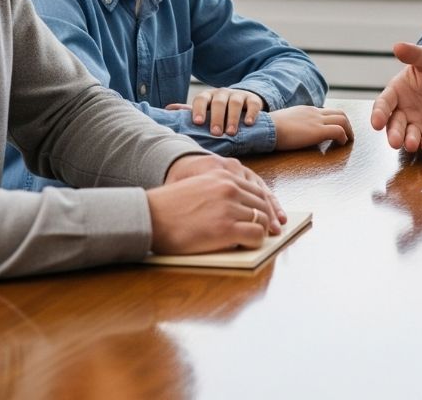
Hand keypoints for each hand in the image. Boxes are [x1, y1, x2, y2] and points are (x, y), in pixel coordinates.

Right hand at [150, 153, 284, 252]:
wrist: (150, 217)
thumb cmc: (169, 208)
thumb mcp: (199, 188)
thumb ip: (219, 193)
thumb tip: (239, 208)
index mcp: (224, 176)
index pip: (256, 190)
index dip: (266, 205)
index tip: (272, 216)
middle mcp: (230, 188)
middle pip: (262, 204)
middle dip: (268, 219)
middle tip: (272, 231)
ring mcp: (230, 208)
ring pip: (262, 220)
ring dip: (262, 231)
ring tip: (258, 240)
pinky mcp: (226, 228)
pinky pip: (255, 235)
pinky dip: (255, 242)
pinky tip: (249, 245)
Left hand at [167, 88, 265, 135]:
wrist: (242, 101)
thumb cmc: (217, 110)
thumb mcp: (204, 109)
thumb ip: (188, 111)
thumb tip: (167, 110)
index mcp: (208, 96)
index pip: (201, 99)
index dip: (199, 110)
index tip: (198, 123)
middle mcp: (222, 93)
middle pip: (219, 102)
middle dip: (217, 117)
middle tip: (216, 133)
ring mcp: (238, 95)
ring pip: (235, 102)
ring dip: (232, 117)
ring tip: (231, 132)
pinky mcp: (253, 99)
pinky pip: (252, 104)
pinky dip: (251, 113)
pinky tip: (248, 123)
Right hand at [270, 106, 353, 150]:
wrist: (266, 128)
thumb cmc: (270, 128)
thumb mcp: (285, 121)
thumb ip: (294, 123)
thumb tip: (293, 131)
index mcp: (307, 110)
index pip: (327, 112)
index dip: (334, 120)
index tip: (336, 129)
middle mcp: (315, 112)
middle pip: (339, 113)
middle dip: (347, 124)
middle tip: (347, 135)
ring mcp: (317, 120)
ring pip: (343, 119)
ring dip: (348, 130)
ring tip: (347, 141)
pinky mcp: (318, 131)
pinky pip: (338, 131)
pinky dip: (343, 137)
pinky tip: (340, 144)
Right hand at [370, 42, 421, 153]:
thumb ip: (414, 54)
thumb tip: (397, 46)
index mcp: (396, 93)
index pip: (383, 104)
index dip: (378, 114)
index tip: (375, 123)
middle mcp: (402, 112)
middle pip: (393, 125)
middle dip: (393, 133)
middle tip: (394, 141)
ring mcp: (416, 125)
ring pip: (408, 136)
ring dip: (408, 142)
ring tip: (412, 143)